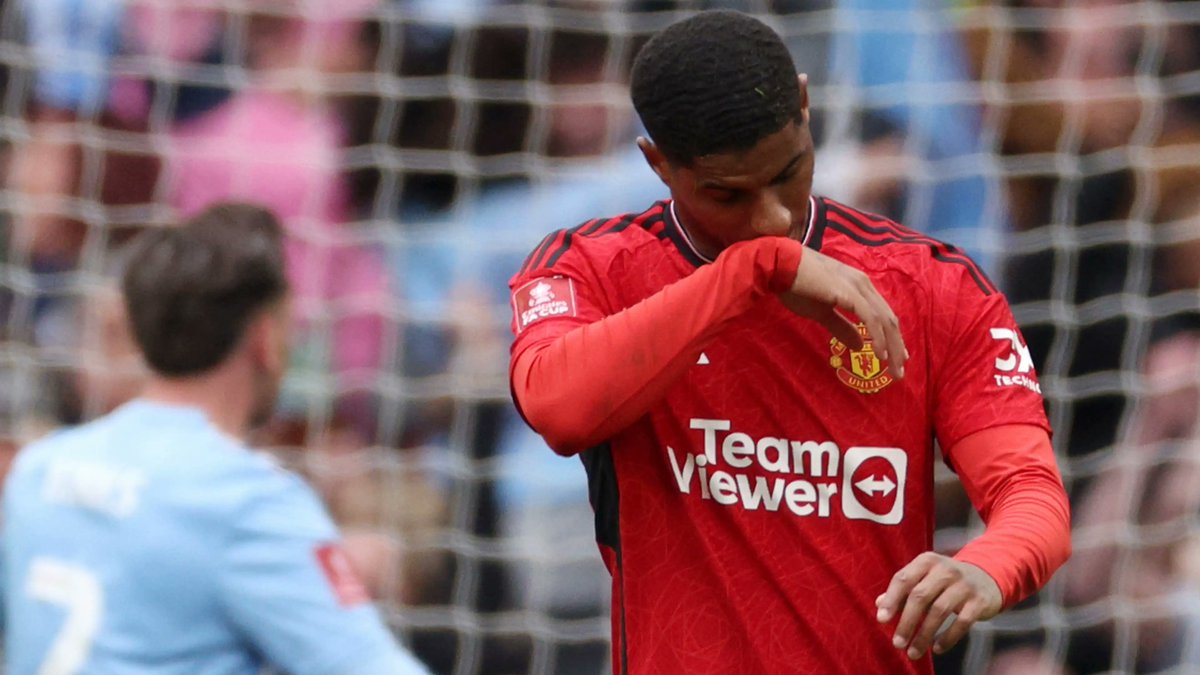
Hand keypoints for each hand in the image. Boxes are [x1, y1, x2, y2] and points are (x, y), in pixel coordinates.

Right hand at [778, 248, 906, 377]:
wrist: (781, 265)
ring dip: (892, 347)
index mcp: (859, 286)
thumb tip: (860, 346)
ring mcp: (858, 288)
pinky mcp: (849, 293)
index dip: (892, 337)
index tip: (896, 357)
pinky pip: (870, 318)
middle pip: (889, 319)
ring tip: (894, 369)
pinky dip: (878, 338)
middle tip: (899, 372)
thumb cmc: (796, 286)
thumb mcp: (822, 312)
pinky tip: (881, 354)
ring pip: (884, 320)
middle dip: (897, 347)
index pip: (883, 314)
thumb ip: (841, 327)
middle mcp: (864, 285)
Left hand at [875, 552, 1001, 659]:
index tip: (881, 620)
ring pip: (939, 611)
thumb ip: (903, 589)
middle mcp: (945, 569)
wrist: (986, 578)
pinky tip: (936, 649)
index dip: (891, 600)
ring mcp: (964, 585)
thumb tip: (879, 604)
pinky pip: (962, 622)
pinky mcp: (979, 601)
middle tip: (897, 643)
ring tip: (913, 652)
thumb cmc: (945, 581)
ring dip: (924, 635)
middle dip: (906, 622)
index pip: (904, 579)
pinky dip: (948, 638)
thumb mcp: (924, 578)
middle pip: (920, 596)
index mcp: (927, 561)